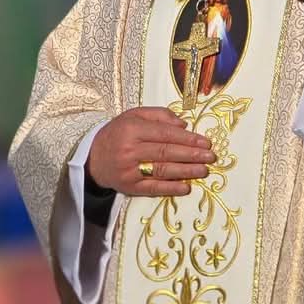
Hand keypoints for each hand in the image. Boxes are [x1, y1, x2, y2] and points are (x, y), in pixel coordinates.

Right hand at [87, 108, 214, 195]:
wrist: (93, 158)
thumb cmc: (118, 133)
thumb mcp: (134, 116)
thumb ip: (159, 115)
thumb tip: (184, 125)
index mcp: (132, 129)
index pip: (165, 134)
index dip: (188, 139)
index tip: (206, 142)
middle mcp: (130, 150)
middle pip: (166, 152)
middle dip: (192, 155)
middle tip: (211, 157)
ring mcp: (129, 170)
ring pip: (162, 170)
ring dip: (186, 171)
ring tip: (204, 170)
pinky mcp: (129, 187)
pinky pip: (153, 188)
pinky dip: (171, 188)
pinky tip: (186, 187)